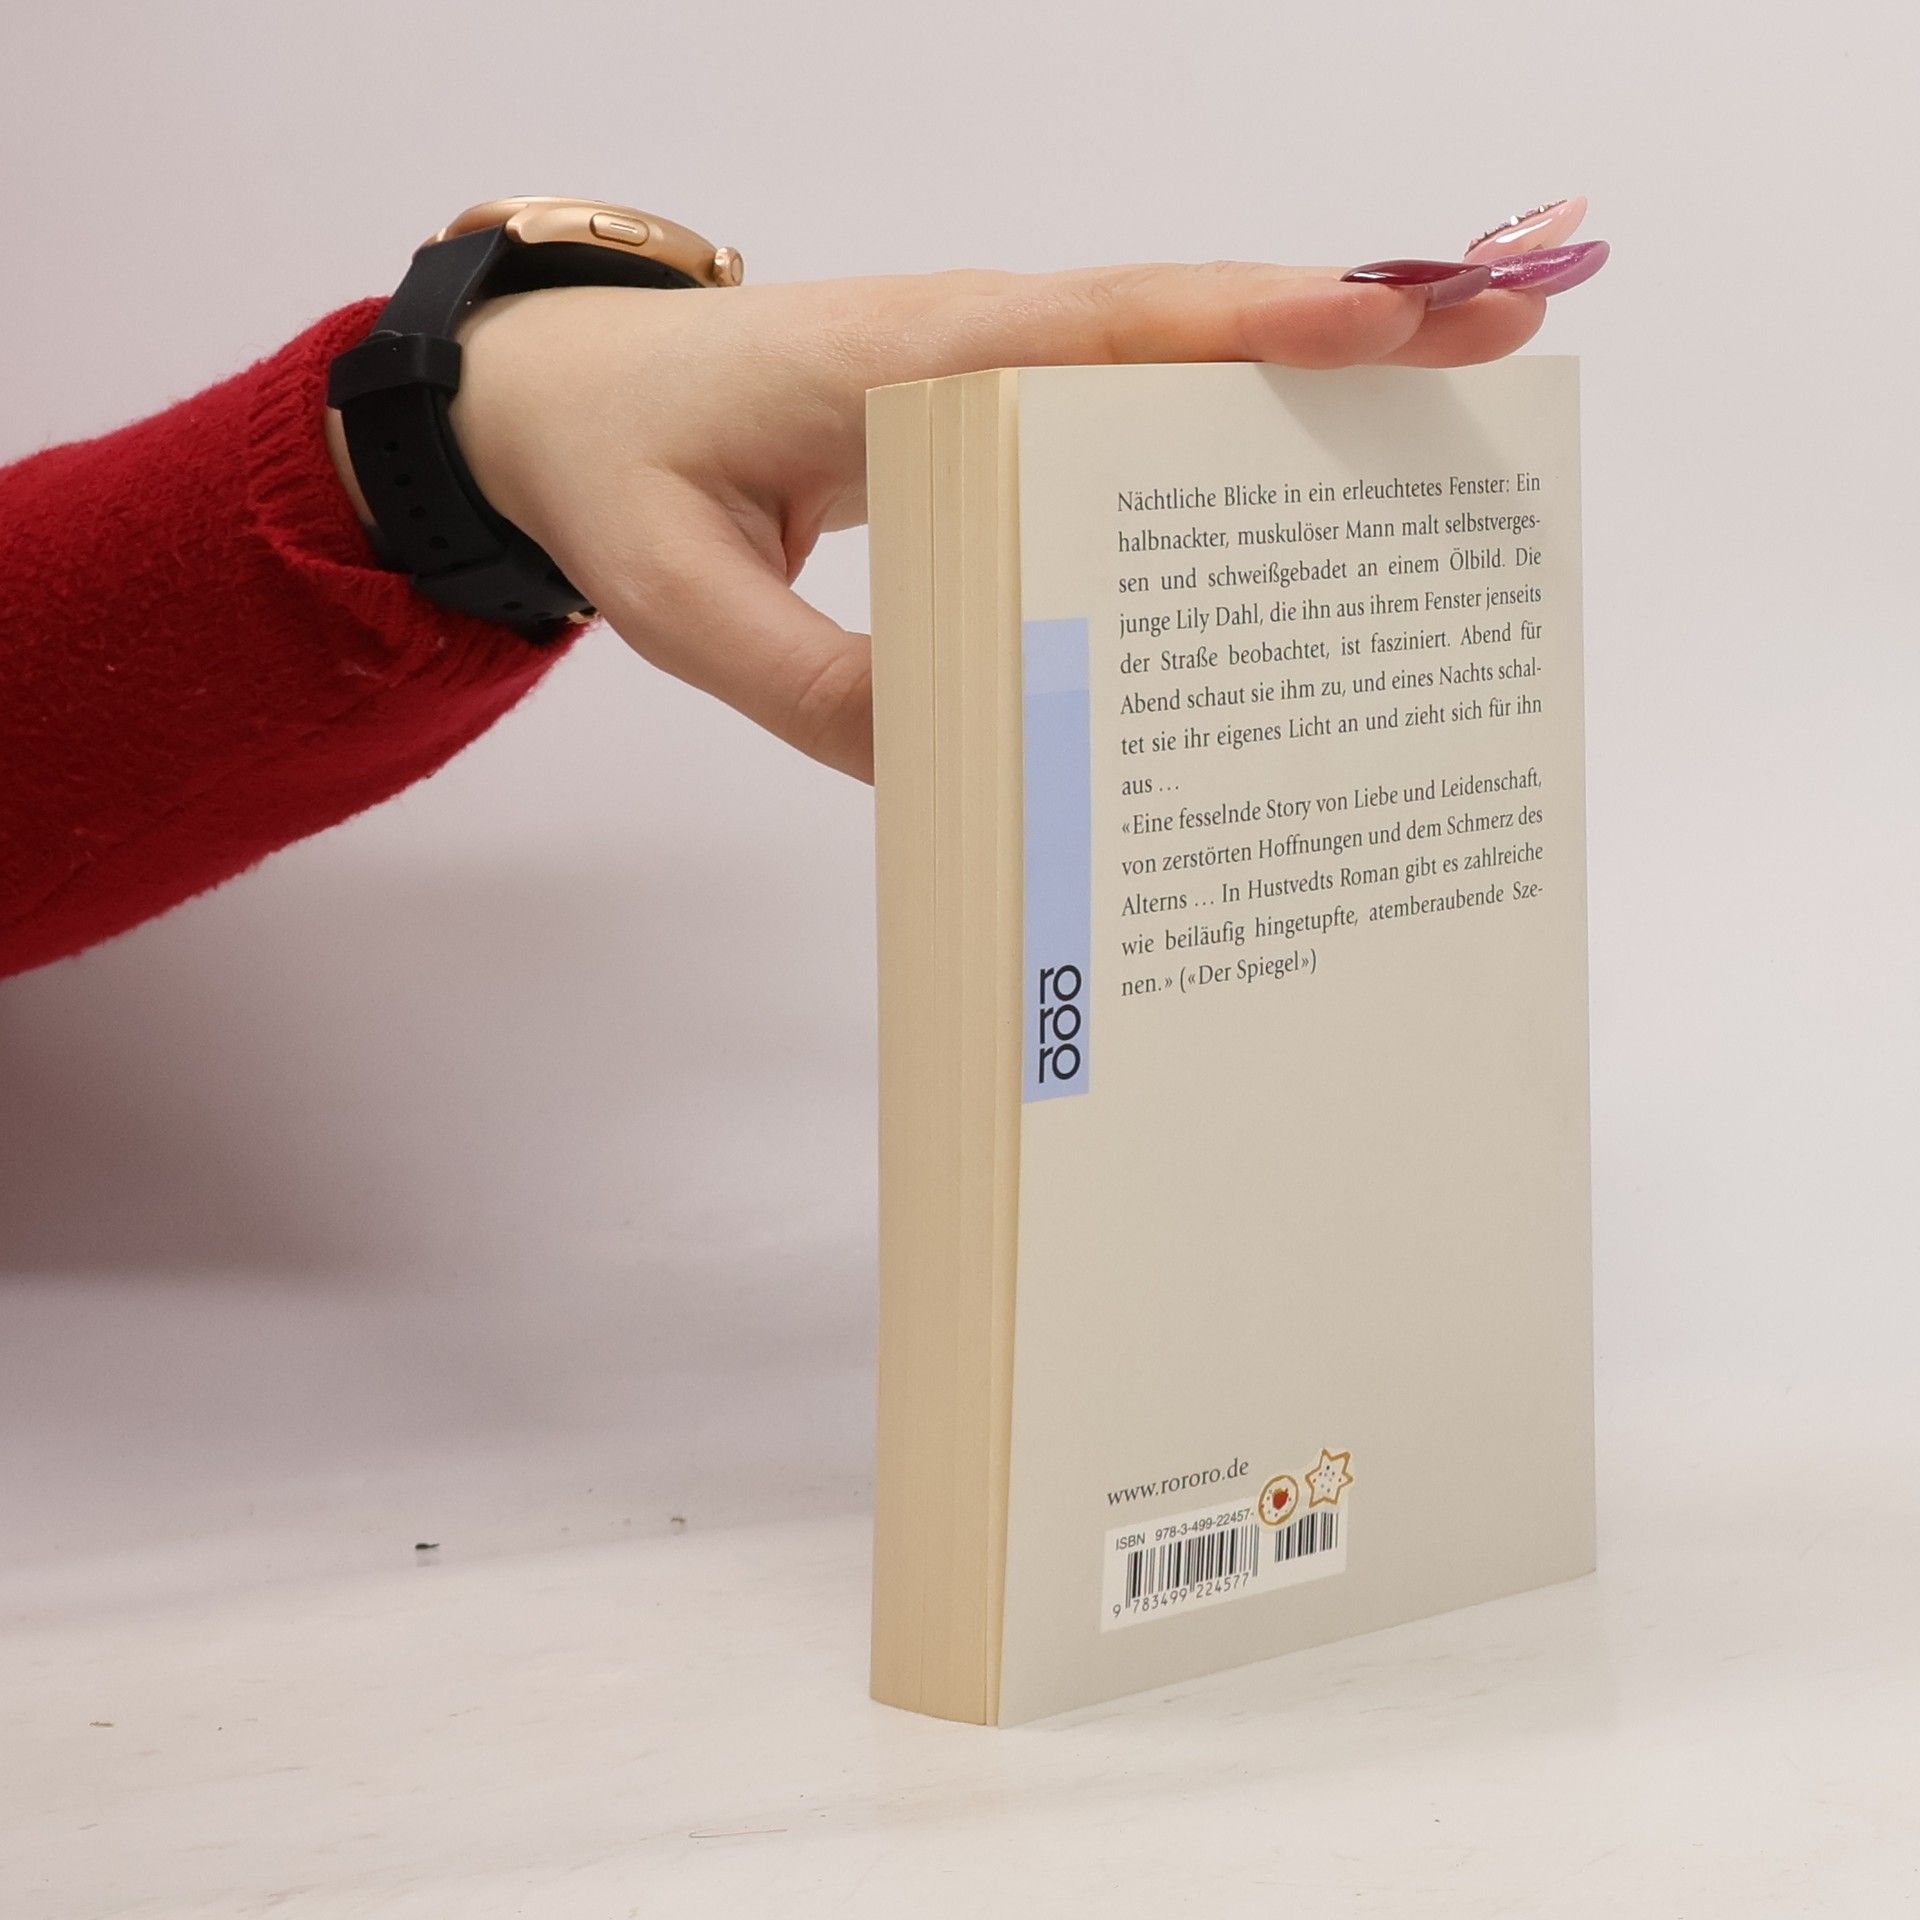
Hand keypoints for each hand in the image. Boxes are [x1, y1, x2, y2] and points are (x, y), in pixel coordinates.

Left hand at [438, 253, 1572, 779]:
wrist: (563, 398)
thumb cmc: (620, 473)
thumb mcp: (683, 602)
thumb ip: (809, 680)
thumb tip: (968, 757)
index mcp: (909, 362)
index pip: (1100, 328)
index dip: (1248, 323)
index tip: (1393, 319)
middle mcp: (976, 341)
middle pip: (1187, 321)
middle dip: (1351, 322)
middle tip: (1512, 332)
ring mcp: (994, 365)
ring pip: (1179, 350)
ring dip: (1321, 360)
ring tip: (1467, 384)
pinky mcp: (996, 406)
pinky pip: (1133, 396)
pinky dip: (1236, 409)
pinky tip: (1313, 462)